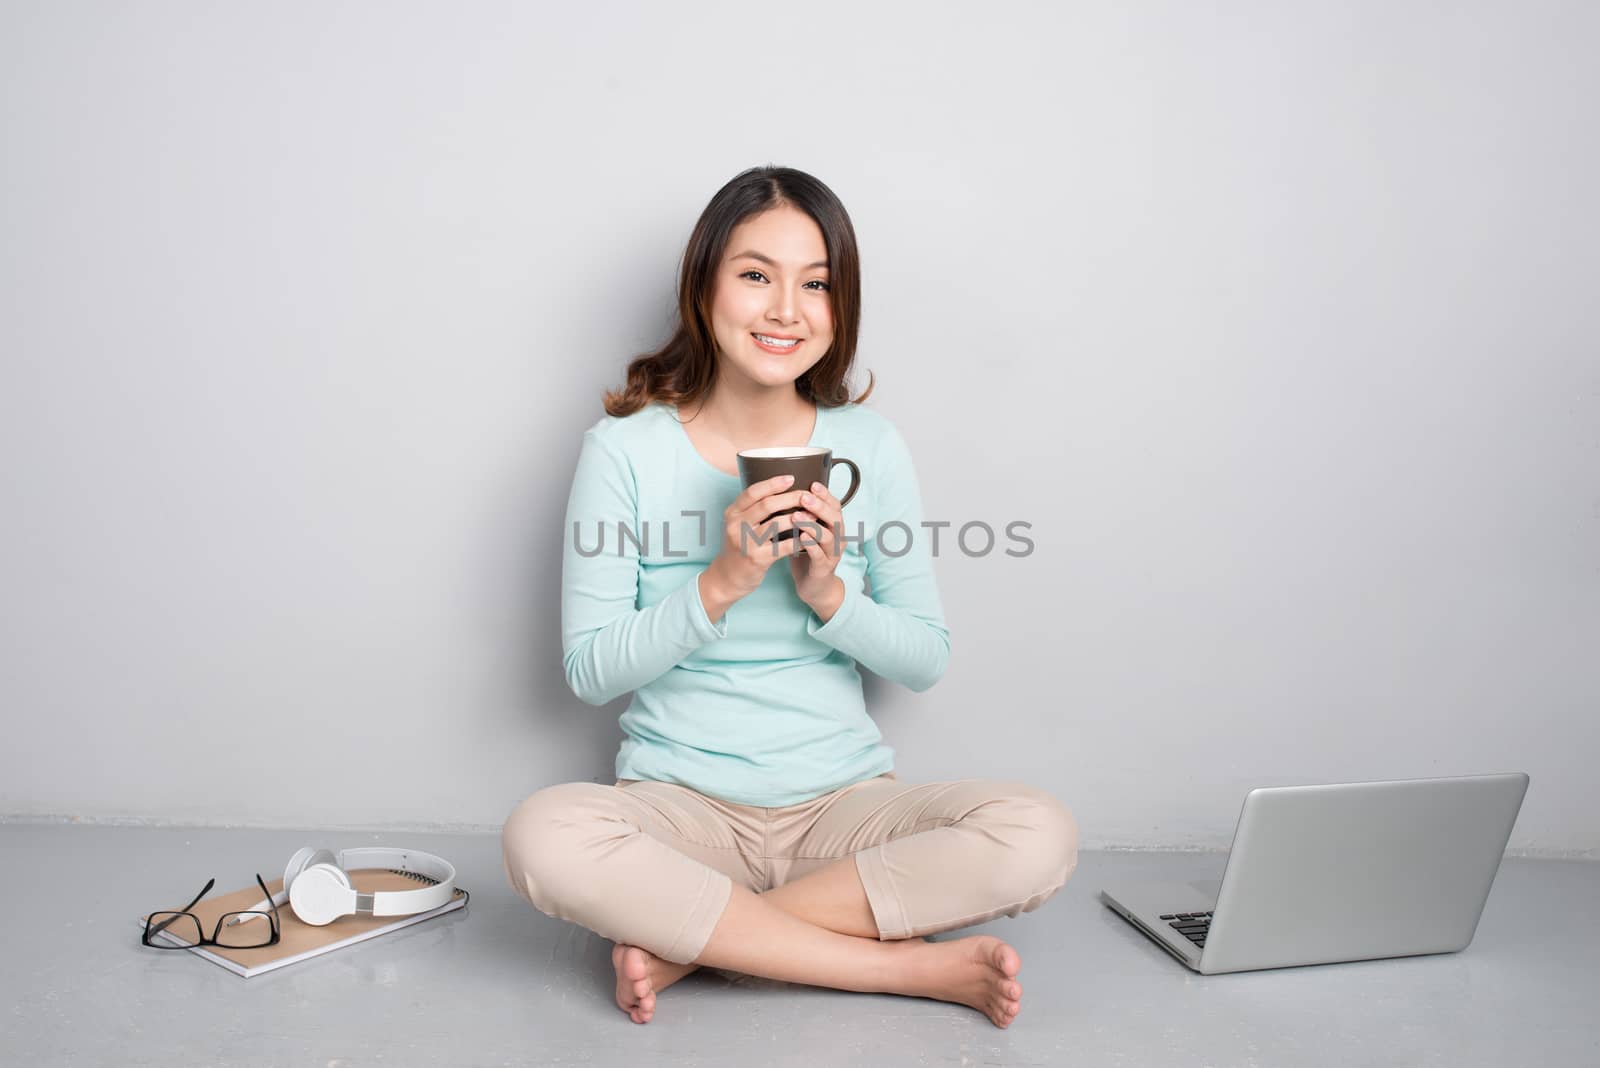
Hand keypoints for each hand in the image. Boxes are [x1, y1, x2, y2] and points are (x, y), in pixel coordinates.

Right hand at [709, 473, 814, 600]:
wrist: (728, 577)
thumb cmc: (740, 546)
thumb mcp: (738, 524)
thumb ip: (752, 509)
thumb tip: (780, 489)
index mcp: (733, 512)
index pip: (753, 492)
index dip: (773, 483)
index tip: (791, 478)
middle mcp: (736, 525)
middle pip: (767, 505)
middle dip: (791, 498)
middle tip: (807, 496)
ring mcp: (746, 542)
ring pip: (776, 524)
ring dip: (798, 518)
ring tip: (813, 515)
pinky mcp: (757, 559)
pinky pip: (783, 546)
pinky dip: (798, 540)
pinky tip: (809, 537)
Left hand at [788, 480, 847, 610]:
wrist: (814, 587)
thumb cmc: (808, 554)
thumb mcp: (807, 531)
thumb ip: (803, 514)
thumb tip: (786, 491)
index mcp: (834, 526)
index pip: (835, 505)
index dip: (825, 494)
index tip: (812, 483)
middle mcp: (837, 538)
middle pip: (834, 518)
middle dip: (819, 506)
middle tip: (803, 497)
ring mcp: (832, 554)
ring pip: (828, 536)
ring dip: (812, 524)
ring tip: (796, 516)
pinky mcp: (823, 569)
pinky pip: (819, 555)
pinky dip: (811, 546)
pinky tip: (801, 538)